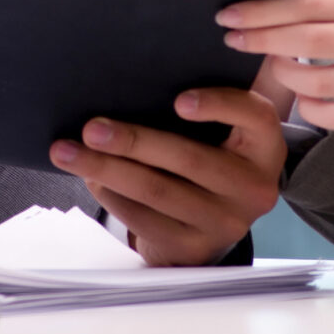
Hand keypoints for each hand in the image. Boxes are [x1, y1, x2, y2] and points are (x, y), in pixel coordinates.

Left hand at [49, 89, 285, 266]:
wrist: (212, 227)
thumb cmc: (209, 161)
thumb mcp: (223, 136)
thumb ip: (203, 108)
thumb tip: (132, 86)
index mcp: (264, 149)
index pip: (256, 117)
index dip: (219, 105)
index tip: (178, 100)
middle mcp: (253, 188)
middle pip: (189, 159)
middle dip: (133, 142)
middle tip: (91, 128)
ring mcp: (224, 223)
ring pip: (157, 191)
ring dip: (107, 169)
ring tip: (69, 152)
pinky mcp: (194, 247)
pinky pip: (144, 219)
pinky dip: (112, 195)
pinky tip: (92, 178)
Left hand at [218, 0, 333, 132]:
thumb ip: (321, 5)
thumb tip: (259, 10)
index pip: (306, 6)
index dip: (262, 12)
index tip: (229, 15)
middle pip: (308, 42)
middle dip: (262, 41)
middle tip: (233, 40)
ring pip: (317, 84)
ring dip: (284, 75)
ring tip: (273, 65)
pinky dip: (310, 107)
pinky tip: (302, 95)